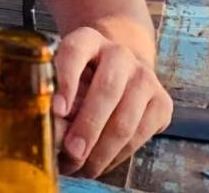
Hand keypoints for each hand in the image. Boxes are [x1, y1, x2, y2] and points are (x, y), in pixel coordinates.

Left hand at [52, 27, 172, 176]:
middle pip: (106, 91)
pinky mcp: (162, 103)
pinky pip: (139, 136)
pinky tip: (100, 164)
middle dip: (87, 127)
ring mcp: (145, 77)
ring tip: (80, 168)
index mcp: (88, 40)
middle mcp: (119, 54)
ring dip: (101, 150)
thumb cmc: (81, 76)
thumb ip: (52, 94)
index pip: (75, 52)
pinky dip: (117, 155)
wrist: (121, 67)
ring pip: (125, 120)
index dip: (66, 80)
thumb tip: (46, 130)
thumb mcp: (62, 73)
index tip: (56, 110)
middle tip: (70, 152)